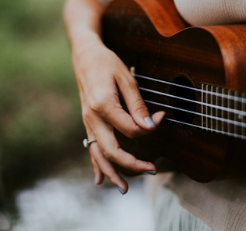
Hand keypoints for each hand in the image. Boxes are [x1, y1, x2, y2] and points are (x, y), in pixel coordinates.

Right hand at [74, 41, 164, 194]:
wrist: (84, 56)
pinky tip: (100, 180)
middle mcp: (93, 118)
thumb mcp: (127, 78)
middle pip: (111, 150)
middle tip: (152, 171)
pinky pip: (90, 149)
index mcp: (103, 105)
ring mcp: (88, 123)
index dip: (149, 127)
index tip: (161, 118)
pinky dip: (96, 166)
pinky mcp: (88, 124)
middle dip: (132, 164)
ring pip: (98, 155)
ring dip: (112, 173)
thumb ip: (137, 105)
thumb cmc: (107, 64)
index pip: (130, 128)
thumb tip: (149, 126)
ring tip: (125, 189)